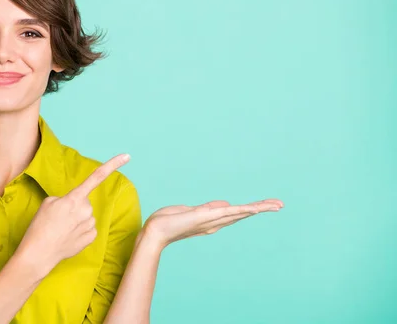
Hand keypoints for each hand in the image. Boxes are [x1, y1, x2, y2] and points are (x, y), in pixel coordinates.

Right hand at [16, 153, 130, 276]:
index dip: (113, 165)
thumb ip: (65, 199)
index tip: (127, 156)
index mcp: (75, 198)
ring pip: (87, 217)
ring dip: (77, 221)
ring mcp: (90, 225)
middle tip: (59, 219)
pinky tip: (68, 237)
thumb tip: (73, 206)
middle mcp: (86, 209)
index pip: (97, 177)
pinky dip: (80, 232)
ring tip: (61, 230)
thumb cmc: (40, 226)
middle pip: (85, 203)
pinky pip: (89, 229)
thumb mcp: (48, 203)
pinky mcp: (91, 238)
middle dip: (75, 208)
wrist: (38, 253)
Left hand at [143, 199, 283, 248]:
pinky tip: (255, 208)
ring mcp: (212, 220)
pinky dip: (242, 210)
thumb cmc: (168, 221)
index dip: (251, 209)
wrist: (155, 231)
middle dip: (261, 208)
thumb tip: (224, 204)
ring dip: (258, 208)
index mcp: (211, 221)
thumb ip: (207, 208)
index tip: (264, 206)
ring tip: (276, 205)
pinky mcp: (206, 217)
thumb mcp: (189, 211)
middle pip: (242, 214)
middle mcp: (215, 223)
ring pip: (239, 213)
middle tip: (280, 205)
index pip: (235, 214)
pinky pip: (228, 212)